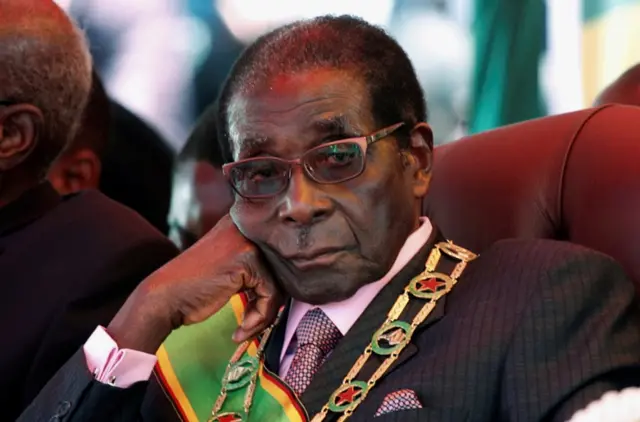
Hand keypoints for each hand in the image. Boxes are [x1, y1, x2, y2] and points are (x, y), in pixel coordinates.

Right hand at [107, 215, 282, 353]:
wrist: (164, 298)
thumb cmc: (197, 287)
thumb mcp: (232, 265)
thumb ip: (261, 263)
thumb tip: (297, 277)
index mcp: (245, 220)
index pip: (281, 252)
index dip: (277, 284)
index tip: (262, 307)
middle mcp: (248, 224)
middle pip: (284, 268)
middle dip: (272, 300)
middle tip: (253, 322)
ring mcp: (248, 241)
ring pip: (281, 283)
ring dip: (265, 313)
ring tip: (245, 327)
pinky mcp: (247, 260)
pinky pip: (271, 295)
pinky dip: (259, 318)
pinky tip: (240, 329)